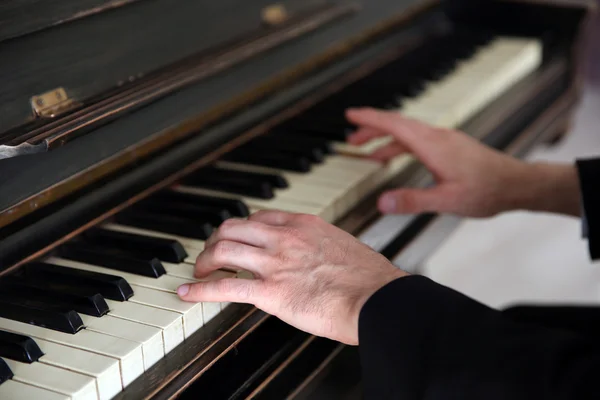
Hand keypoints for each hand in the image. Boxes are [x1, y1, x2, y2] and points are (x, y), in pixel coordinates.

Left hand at [177, 211, 407, 344]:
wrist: (377, 299)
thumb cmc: (368, 279)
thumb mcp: (342, 247)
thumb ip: (319, 246)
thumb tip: (312, 257)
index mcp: (303, 224)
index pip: (259, 216)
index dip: (240, 227)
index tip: (235, 237)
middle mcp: (284, 237)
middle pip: (233, 228)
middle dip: (215, 240)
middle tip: (210, 253)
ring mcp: (275, 263)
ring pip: (223, 250)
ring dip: (204, 261)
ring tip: (200, 272)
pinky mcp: (270, 292)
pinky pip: (224, 286)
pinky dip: (200, 289)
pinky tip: (188, 292)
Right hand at [346, 108, 580, 217]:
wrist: (516, 184)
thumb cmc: (487, 190)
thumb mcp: (446, 200)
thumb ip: (412, 201)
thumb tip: (382, 202)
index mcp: (432, 145)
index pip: (394, 124)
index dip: (369, 119)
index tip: (350, 114)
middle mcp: (437, 137)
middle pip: (398, 125)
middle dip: (372, 129)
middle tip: (351, 139)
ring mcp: (445, 140)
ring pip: (408, 133)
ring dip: (386, 140)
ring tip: (368, 152)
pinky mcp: (450, 147)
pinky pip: (418, 141)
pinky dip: (401, 146)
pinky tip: (399, 160)